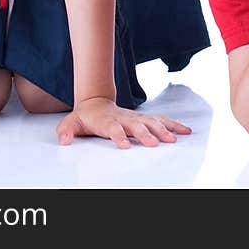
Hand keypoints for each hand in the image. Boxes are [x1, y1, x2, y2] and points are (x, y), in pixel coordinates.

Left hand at [55, 96, 191, 148]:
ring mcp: (135, 118)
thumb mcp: (71, 122)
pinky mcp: (144, 119)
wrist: (95, 102)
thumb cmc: (85, 117)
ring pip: (152, 122)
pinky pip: (161, 121)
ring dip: (163, 130)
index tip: (125, 145)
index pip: (113, 129)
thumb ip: (66, 130)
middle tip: (155, 144)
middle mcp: (124, 119)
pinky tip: (185, 131)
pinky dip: (173, 125)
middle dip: (146, 134)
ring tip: (174, 139)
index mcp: (107, 121)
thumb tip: (63, 139)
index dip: (118, 136)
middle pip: (136, 126)